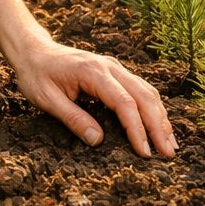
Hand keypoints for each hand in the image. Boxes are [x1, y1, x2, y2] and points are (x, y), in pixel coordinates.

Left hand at [10, 40, 176, 158]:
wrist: (34, 51)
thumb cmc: (37, 75)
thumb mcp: (47, 99)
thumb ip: (73, 118)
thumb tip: (97, 141)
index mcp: (93, 73)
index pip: (124, 103)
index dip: (137, 129)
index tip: (145, 152)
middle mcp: (109, 67)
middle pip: (144, 96)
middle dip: (158, 126)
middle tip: (168, 154)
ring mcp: (114, 68)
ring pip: (147, 91)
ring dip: (160, 118)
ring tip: (170, 144)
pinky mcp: (115, 73)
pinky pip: (140, 89)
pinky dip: (153, 108)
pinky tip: (159, 125)